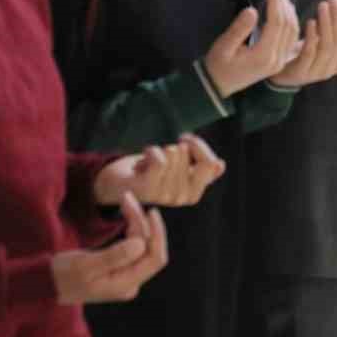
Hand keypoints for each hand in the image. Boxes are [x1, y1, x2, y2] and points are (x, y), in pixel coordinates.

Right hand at [52, 192, 167, 303]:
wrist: (45, 284)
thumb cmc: (62, 275)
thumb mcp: (84, 265)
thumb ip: (114, 256)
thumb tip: (140, 244)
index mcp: (124, 285)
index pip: (154, 259)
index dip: (157, 234)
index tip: (150, 211)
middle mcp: (129, 283)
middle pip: (149, 249)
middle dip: (143, 222)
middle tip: (127, 198)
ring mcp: (125, 277)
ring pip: (142, 246)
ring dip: (137, 222)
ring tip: (126, 201)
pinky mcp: (118, 269)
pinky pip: (133, 247)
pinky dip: (132, 229)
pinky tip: (127, 216)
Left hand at [94, 134, 224, 208]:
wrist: (116, 184)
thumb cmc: (149, 172)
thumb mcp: (178, 168)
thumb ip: (200, 167)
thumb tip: (220, 165)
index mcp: (194, 193)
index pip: (210, 163)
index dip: (198, 145)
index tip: (184, 139)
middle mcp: (182, 198)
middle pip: (188, 154)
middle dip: (172, 147)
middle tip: (158, 157)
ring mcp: (165, 195)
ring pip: (174, 154)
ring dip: (158, 150)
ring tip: (148, 161)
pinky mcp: (148, 188)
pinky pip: (160, 159)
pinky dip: (151, 152)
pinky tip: (142, 160)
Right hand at [202, 0, 300, 97]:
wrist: (218, 87)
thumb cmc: (217, 66)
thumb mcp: (223, 46)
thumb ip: (239, 29)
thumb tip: (252, 10)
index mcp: (263, 56)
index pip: (276, 22)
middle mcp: (276, 59)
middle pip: (288, 24)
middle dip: (283, 0)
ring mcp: (280, 61)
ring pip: (293, 31)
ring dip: (289, 9)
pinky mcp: (280, 60)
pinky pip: (291, 38)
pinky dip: (290, 20)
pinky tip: (284, 8)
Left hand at [272, 0, 336, 87]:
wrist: (280, 76)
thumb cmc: (302, 55)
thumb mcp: (320, 43)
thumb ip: (335, 34)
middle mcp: (331, 69)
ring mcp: (317, 73)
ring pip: (327, 46)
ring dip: (327, 23)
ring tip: (323, 5)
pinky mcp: (301, 72)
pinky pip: (310, 53)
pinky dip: (312, 36)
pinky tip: (310, 21)